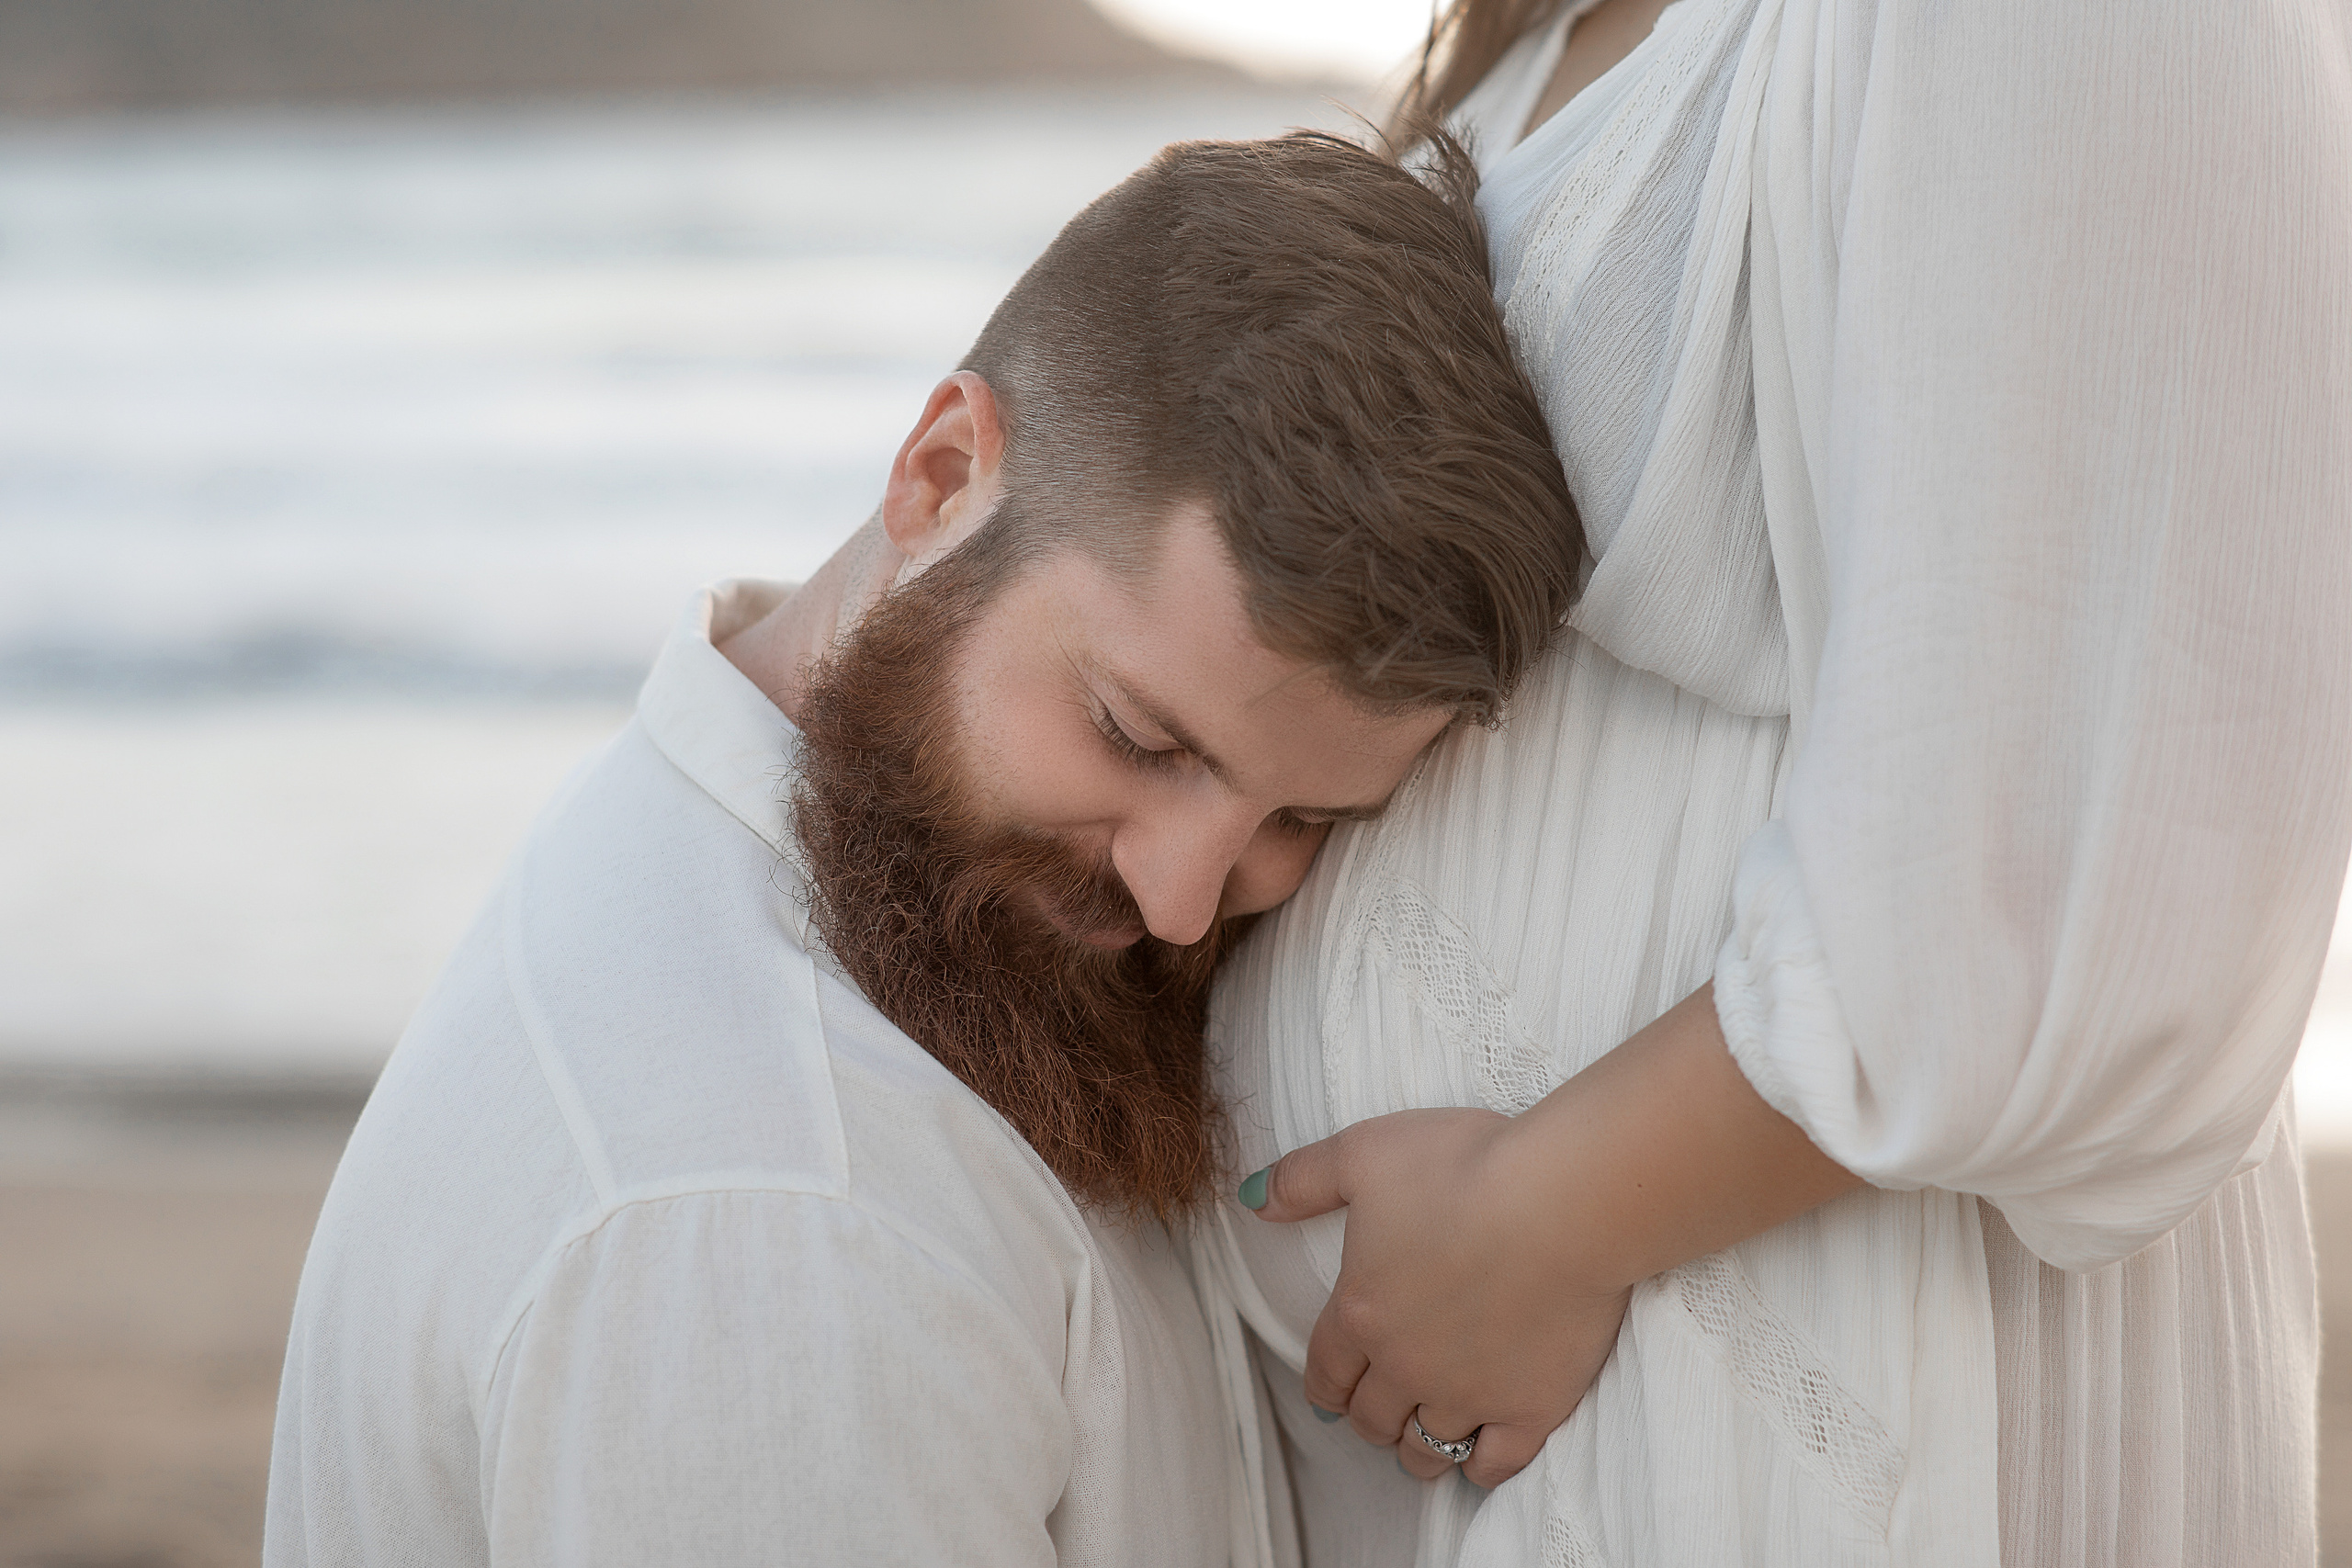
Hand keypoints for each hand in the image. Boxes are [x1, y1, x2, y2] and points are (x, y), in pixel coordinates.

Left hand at [1241, 985, 1860, 1488]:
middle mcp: (1406, 1365)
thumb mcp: (1363, 1153)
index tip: (1329, 1394)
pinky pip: (1496, 1464)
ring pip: (1426, 1449)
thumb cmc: (1463, 1167)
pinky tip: (1477, 1458)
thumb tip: (1251, 1199)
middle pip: (1372, 1417)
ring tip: (1421, 1440)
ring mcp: (1469, 1394)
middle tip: (1379, 1410)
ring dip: (1416, 1449)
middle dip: (1369, 1417)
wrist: (1561, 1202)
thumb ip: (1301, 1179)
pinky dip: (1480, 1468)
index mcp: (1361, 1311)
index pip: (1327, 1370)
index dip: (1325, 1386)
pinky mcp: (1531, 1407)